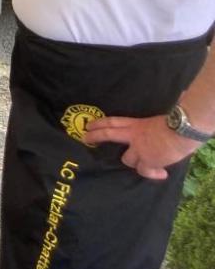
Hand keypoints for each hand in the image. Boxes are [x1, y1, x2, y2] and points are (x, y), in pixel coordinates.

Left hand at [84, 114, 200, 179]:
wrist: (182, 130)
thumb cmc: (178, 120)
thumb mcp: (164, 116)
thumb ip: (163, 114)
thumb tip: (183, 94)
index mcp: (137, 124)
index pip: (113, 121)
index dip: (100, 123)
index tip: (88, 125)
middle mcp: (133, 136)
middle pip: (108, 134)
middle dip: (95, 136)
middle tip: (85, 139)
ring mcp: (138, 149)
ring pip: (127, 160)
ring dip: (135, 163)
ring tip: (146, 166)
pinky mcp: (146, 161)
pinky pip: (144, 171)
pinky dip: (153, 173)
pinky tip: (161, 173)